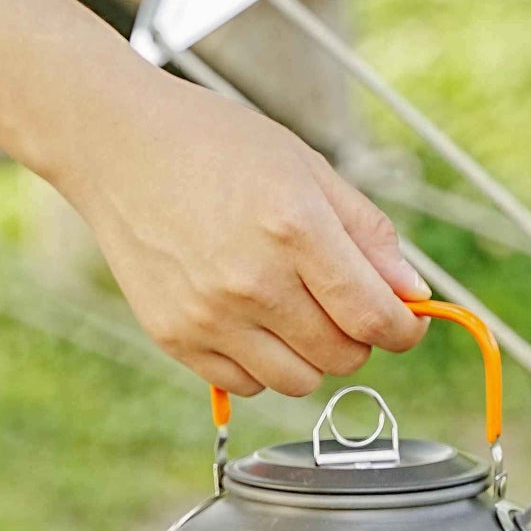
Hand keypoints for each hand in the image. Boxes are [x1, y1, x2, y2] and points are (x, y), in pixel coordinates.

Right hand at [51, 69, 429, 396]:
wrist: (119, 148)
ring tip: (297, 312)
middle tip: (344, 305)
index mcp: (294, 228)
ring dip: (313, 357)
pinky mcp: (174, 337)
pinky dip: (262, 364)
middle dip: (359, 338)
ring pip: (298, 382)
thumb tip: (412, 292)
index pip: (374, 316)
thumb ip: (366, 232)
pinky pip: (245, 384)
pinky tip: (251, 320)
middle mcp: (252, 281)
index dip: (405, 329)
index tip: (406, 322)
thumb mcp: (306, 167)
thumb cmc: (217, 145)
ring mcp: (208, 316)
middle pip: (342, 356)